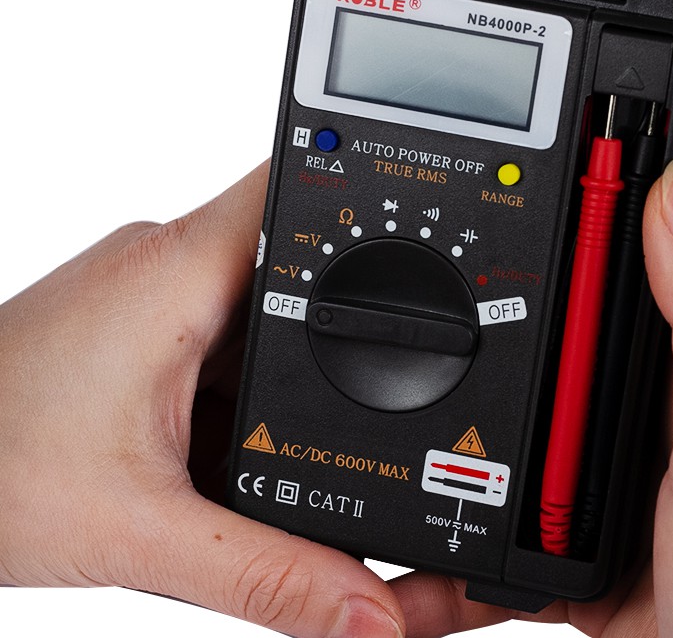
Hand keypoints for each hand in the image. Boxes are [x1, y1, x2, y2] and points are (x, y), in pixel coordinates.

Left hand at [0, 163, 406, 637]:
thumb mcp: (141, 534)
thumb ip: (268, 576)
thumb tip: (365, 612)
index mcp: (179, 272)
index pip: (296, 187)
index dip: (370, 197)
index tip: (422, 243)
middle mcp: (168, 265)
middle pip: (296, 265)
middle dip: (331, 333)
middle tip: (310, 408)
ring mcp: (151, 294)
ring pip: (260, 311)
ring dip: (275, 371)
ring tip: (224, 439)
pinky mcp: (138, 326)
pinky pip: (223, 338)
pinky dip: (239, 388)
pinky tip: (203, 443)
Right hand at [391, 158, 672, 635]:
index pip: (629, 243)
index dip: (579, 188)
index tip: (521, 145)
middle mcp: (641, 394)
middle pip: (548, 312)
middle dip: (484, 288)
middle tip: (417, 255)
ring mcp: (593, 457)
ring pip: (508, 396)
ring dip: (454, 388)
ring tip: (396, 363)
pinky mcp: (558, 516)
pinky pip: (490, 485)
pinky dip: (449, 492)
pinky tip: (414, 497)